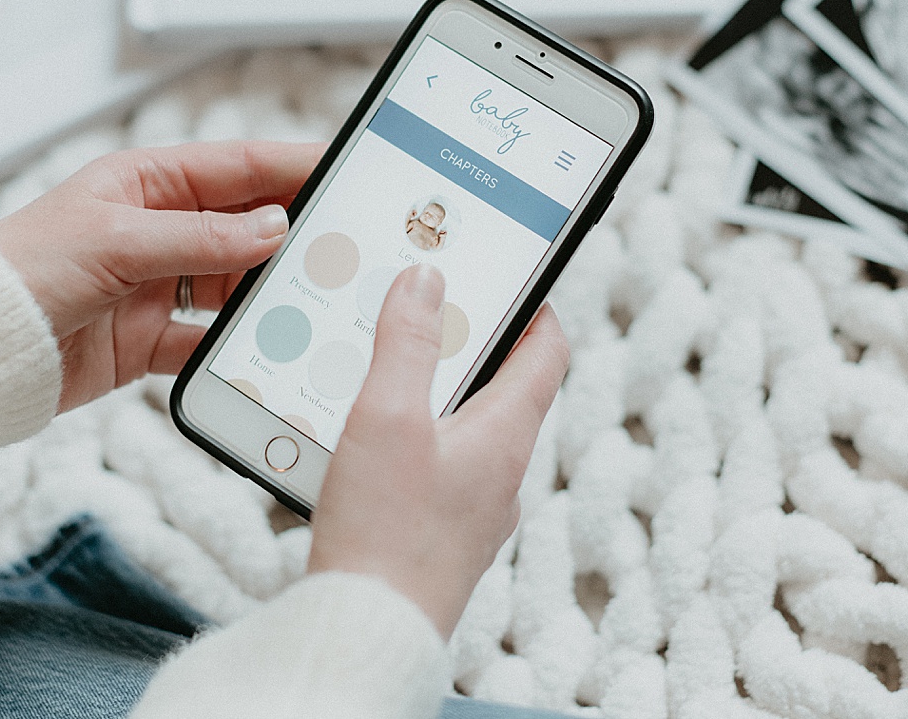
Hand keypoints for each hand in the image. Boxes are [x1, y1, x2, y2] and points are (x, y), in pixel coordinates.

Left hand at [0, 141, 321, 412]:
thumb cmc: (14, 272)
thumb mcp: (114, 242)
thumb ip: (200, 237)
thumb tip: (275, 227)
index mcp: (147, 182)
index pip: (240, 167)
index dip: (295, 166)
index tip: (346, 170)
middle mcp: (158, 229)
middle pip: (247, 227)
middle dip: (294, 236)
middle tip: (347, 246)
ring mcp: (156, 286)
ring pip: (235, 284)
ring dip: (270, 294)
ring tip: (316, 300)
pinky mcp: (149, 341)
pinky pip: (209, 340)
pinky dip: (236, 347)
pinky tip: (266, 351)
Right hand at [308, 264, 569, 638]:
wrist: (368, 634)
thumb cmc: (384, 532)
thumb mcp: (387, 417)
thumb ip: (405, 343)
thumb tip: (427, 280)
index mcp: (506, 435)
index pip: (546, 351)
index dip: (532, 304)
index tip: (505, 274)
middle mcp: (502, 474)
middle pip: (501, 387)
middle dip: (466, 346)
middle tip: (423, 311)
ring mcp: (475, 512)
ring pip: (464, 431)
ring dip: (431, 396)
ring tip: (379, 372)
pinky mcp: (441, 539)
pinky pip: (436, 472)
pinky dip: (409, 443)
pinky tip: (361, 447)